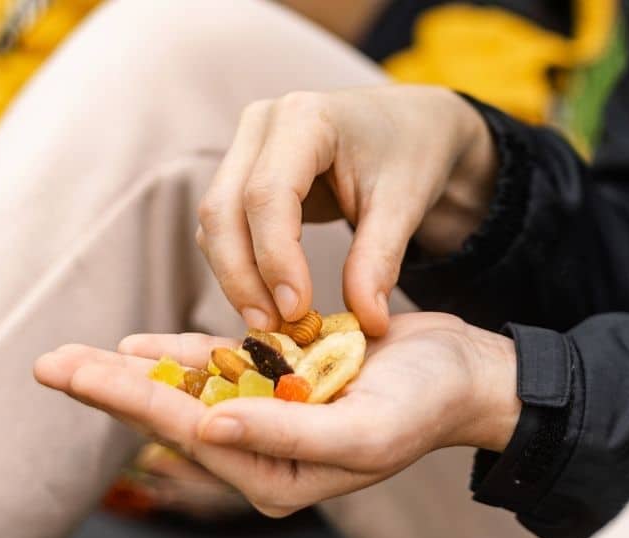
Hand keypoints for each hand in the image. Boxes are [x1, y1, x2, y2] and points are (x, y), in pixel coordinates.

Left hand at [33, 312, 518, 516]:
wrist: (463, 373)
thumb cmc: (423, 406)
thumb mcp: (361, 430)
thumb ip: (286, 433)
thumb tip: (205, 427)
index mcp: (279, 475)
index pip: (191, 432)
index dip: (129, 400)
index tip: (76, 373)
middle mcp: (267, 451)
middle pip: (175, 414)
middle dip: (112, 389)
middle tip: (50, 366)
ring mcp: (273, 414)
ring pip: (191, 389)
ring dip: (135, 371)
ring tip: (75, 359)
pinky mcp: (284, 380)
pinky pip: (224, 368)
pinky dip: (183, 354)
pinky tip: (141, 345)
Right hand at [198, 86, 497, 335]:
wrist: (412, 125)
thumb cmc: (411, 153)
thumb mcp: (404, 203)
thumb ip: (379, 260)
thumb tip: (367, 324)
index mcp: (305, 116)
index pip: (268, 194)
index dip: (275, 257)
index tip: (296, 310)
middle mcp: (262, 124)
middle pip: (224, 208)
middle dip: (243, 276)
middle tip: (274, 329)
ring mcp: (246, 146)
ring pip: (216, 222)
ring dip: (237, 277)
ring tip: (275, 324)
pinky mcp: (243, 173)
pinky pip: (226, 227)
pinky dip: (241, 267)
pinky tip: (271, 302)